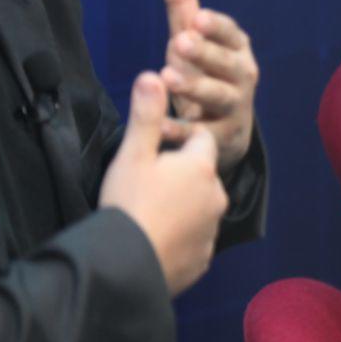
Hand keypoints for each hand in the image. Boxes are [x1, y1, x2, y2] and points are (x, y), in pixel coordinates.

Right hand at [98, 72, 227, 295]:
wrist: (124, 267)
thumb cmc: (128, 204)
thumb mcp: (133, 155)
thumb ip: (146, 115)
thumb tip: (152, 74)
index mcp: (201, 167)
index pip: (201, 139)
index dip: (179, 139)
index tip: (158, 148)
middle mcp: (216, 197)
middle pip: (202, 175)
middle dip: (181, 175)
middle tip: (147, 183)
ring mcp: (211, 231)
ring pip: (200, 208)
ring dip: (182, 207)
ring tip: (149, 212)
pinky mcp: (203, 260)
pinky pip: (194, 240)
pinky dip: (180, 238)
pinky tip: (155, 239)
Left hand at [160, 0, 258, 175]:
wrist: (222, 131)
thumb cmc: (204, 73)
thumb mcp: (193, 40)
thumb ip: (184, 5)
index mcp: (237, 49)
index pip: (231, 35)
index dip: (217, 27)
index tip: (198, 18)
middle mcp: (243, 77)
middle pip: (228, 65)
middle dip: (206, 53)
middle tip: (180, 42)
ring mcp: (236, 109)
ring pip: (220, 98)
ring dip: (195, 88)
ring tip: (167, 77)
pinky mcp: (223, 139)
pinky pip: (201, 135)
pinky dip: (180, 131)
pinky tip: (157, 125)